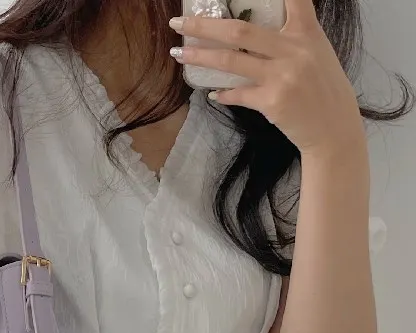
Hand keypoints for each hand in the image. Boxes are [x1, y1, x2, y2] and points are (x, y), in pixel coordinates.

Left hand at [169, 0, 365, 154]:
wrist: (333, 129)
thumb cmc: (323, 90)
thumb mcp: (316, 54)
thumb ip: (291, 39)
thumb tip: (252, 35)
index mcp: (306, 33)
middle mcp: (293, 50)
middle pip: (240, 30)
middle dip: (204, 25)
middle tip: (179, 23)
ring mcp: (281, 76)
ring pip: (231, 60)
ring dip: (199, 57)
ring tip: (179, 54)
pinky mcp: (271, 102)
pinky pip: (238, 94)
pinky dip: (222, 93)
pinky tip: (213, 93)